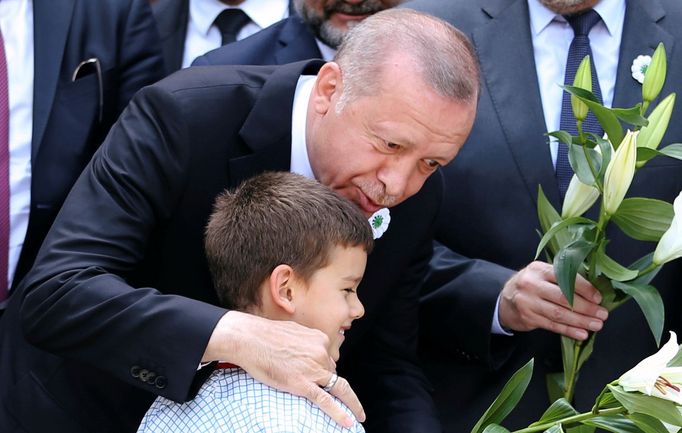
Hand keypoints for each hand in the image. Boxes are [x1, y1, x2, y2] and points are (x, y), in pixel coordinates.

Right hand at [204, 311, 363, 427]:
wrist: (250, 339)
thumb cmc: (266, 334)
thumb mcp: (294, 331)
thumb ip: (306, 342)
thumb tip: (307, 350)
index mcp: (320, 339)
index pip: (327, 358)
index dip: (323, 368)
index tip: (320, 376)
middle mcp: (321, 353)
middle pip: (331, 373)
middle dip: (327, 382)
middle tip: (338, 397)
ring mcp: (313, 369)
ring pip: (337, 387)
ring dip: (350, 403)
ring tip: (358, 415)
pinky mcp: (302, 384)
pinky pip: (325, 401)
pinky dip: (339, 413)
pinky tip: (348, 422)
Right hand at [498, 261, 608, 339]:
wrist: (506, 300)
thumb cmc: (531, 286)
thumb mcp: (542, 274)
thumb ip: (562, 278)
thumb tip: (593, 292)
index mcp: (539, 269)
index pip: (565, 277)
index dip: (584, 289)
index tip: (598, 298)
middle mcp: (532, 284)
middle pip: (563, 297)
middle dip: (586, 308)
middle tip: (603, 314)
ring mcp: (528, 302)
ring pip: (559, 313)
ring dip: (580, 321)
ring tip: (596, 325)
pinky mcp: (528, 318)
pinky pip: (552, 325)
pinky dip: (569, 330)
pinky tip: (581, 334)